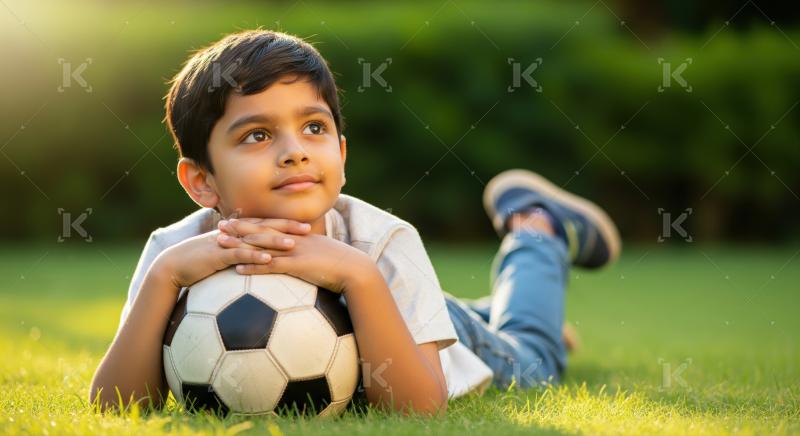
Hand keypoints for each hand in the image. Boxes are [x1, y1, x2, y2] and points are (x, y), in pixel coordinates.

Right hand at [153, 218, 307, 289]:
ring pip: (254, 239)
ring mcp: (227, 243)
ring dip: (274, 240)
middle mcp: (235, 234)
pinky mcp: (218, 255)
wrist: (174, 265)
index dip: (286, 224)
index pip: (266, 224)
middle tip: (308, 229)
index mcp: (238, 232)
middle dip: (287, 227)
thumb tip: (260, 259)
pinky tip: (268, 259)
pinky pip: (238, 254)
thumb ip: (241, 253)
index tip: (306, 225)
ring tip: (293, 244)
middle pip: (265, 227)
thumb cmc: (201, 262)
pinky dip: (253, 255)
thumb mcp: (224, 254)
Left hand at [217, 218, 370, 293]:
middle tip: (220, 224)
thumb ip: (312, 254)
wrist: (355, 269)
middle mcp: (294, 239)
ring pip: (261, 245)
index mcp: (300, 235)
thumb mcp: (324, 254)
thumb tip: (305, 261)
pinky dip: (253, 266)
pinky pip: (270, 265)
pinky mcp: (297, 265)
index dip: (254, 222)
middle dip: (240, 227)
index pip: (273, 225)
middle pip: (262, 230)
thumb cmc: (342, 265)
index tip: (238, 219)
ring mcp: (294, 251)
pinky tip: (238, 268)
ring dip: (239, 245)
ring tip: (220, 244)